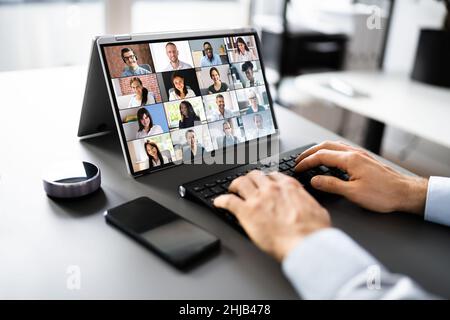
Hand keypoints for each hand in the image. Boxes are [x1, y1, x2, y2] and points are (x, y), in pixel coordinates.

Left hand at [213, 170, 330, 260]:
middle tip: (246, 185)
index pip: (273, 175)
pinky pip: (228, 201)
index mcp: (288, 187)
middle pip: (254, 175)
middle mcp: (271, 189)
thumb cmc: (313, 232)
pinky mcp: (245, 212)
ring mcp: (257, 199)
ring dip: (234, 185)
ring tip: (231, 190)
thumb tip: (308, 204)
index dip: (266, 179)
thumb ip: (307, 203)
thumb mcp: (317, 210)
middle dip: (249, 179)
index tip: (264, 183)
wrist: (306, 244)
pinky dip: (221, 200)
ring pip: (240, 183)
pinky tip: (218, 203)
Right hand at [295, 141, 427, 214]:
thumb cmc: (383, 194)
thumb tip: (314, 180)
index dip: (306, 162)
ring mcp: (360, 155)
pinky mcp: (364, 159)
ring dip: (319, 150)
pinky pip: (342, 149)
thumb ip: (331, 185)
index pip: (321, 156)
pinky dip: (330, 151)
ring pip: (334, 146)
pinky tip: (330, 159)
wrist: (405, 192)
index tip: (297, 168)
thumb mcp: (353, 193)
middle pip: (325, 146)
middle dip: (309, 152)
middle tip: (299, 160)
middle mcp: (354, 153)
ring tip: (310, 157)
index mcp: (350, 160)